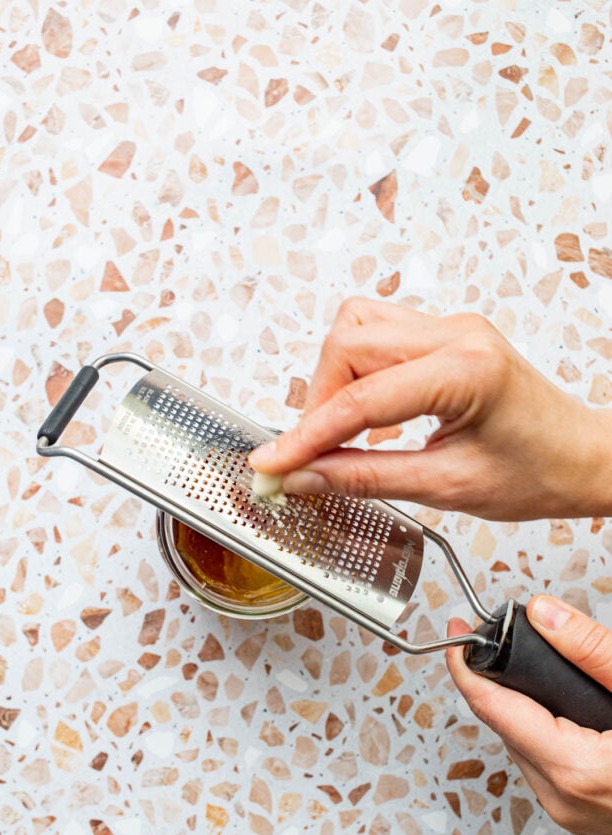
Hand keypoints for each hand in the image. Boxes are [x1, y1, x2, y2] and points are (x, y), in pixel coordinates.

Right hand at [249, 298, 611, 520]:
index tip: (272, 463)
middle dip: (317, 402)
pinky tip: (362, 414)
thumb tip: (305, 476)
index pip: (361, 399)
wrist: (583, 459)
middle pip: (348, 344)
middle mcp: (457, 334)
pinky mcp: (445, 336)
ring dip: (333, 380)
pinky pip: (378, 335)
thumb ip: (365, 479)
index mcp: (467, 370)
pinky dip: (355, 373)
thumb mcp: (447, 488)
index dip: (306, 435)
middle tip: (306, 455)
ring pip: (357, 327)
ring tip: (334, 433)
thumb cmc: (539, 472)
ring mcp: (451, 328)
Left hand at [447, 595, 611, 834]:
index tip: (456, 634)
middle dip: (503, 679)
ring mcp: (568, 813)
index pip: (492, 707)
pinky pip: (543, 763)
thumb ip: (591, 650)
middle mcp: (561, 798)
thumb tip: (544, 614)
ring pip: (522, 744)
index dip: (466, 665)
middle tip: (512, 640)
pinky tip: (569, 711)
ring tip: (548, 673)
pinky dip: (547, 731)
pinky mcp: (578, 817)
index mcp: (574, 768)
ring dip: (527, 707)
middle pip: (504, 724)